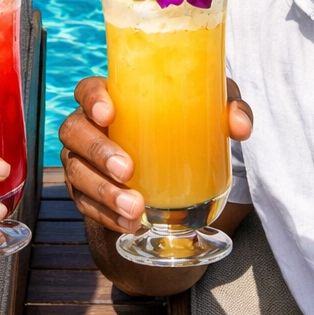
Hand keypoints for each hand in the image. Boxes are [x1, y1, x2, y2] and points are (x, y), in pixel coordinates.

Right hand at [59, 76, 252, 233]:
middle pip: (74, 132)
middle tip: (128, 170)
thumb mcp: (205, 110)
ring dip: (103, 192)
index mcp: (111, 99)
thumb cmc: (179, 125)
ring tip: (134, 208)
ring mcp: (82, 162)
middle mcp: (88, 127)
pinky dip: (107, 216)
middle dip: (98, 152)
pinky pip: (86, 205)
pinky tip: (130, 224)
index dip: (92, 100)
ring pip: (77, 173)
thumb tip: (239, 125)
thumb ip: (226, 107)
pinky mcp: (86, 193)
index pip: (87, 90)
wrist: (167, 170)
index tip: (110, 114)